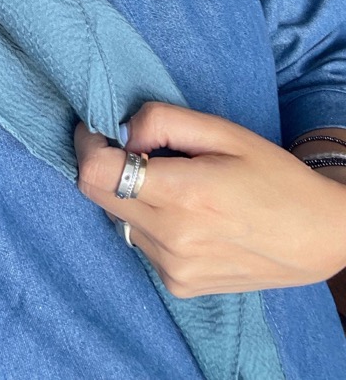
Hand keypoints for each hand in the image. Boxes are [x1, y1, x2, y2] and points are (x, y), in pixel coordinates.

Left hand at [75, 102, 345, 297]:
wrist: (319, 237)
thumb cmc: (273, 175)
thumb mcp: (222, 131)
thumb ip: (162, 121)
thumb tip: (122, 133)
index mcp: (182, 196)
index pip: (95, 173)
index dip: (87, 144)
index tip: (97, 128)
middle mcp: (170, 239)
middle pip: (97, 195)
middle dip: (105, 165)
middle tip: (137, 148)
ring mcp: (173, 268)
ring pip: (117, 218)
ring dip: (130, 194)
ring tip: (175, 184)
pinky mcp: (179, 285)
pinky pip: (140, 242)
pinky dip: (149, 222)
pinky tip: (186, 214)